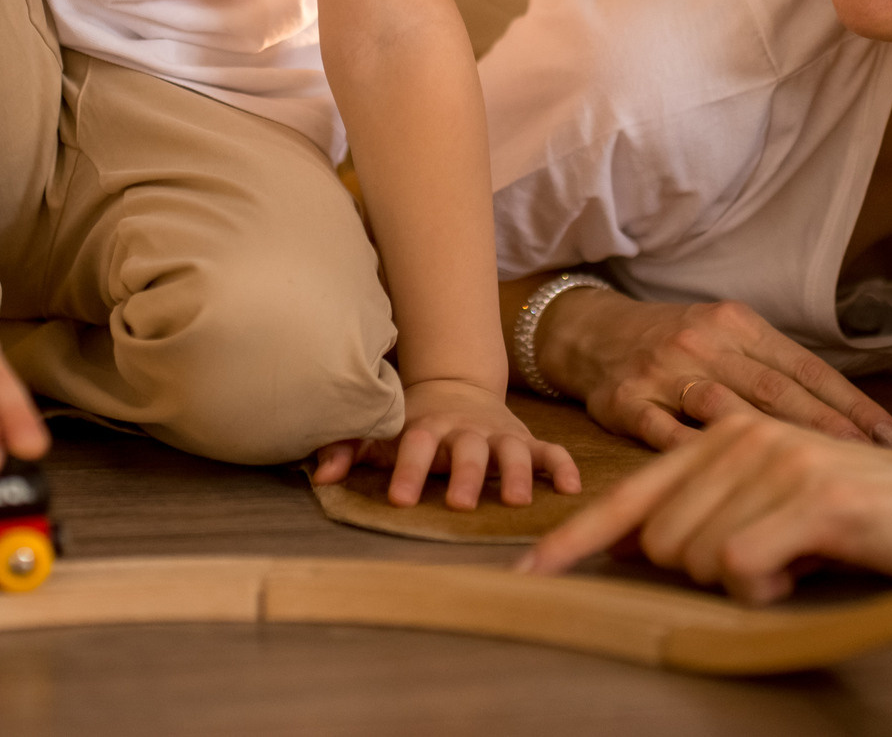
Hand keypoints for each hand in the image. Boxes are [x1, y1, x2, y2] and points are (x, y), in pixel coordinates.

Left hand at [308, 377, 584, 508]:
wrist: (455, 386)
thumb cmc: (412, 422)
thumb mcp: (381, 432)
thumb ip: (349, 449)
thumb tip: (321, 477)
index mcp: (428, 428)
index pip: (416, 446)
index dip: (409, 470)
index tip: (400, 499)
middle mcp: (466, 430)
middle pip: (468, 452)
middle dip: (466, 477)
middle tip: (461, 506)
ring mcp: (499, 434)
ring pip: (513, 451)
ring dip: (517, 474)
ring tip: (518, 501)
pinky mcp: (526, 440)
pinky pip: (550, 452)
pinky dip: (562, 466)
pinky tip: (571, 489)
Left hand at [515, 407, 891, 600]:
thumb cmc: (880, 519)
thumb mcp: (786, 508)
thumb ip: (719, 513)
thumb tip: (649, 550)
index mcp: (730, 436)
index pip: (633, 497)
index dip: (577, 541)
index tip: (531, 575)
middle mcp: (742, 436)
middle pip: (658, 540)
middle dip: (703, 575)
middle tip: (775, 563)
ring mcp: (775, 461)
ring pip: (693, 557)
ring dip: (745, 581)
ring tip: (802, 559)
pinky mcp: (811, 497)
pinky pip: (739, 568)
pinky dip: (768, 587)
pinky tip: (812, 566)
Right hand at [539, 290, 891, 452]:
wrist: (590, 331)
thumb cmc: (673, 342)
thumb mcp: (725, 336)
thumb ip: (771, 369)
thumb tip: (842, 417)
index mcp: (737, 324)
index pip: (805, 366)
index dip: (850, 402)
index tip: (890, 435)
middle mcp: (704, 342)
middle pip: (774, 390)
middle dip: (827, 429)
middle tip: (869, 462)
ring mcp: (663, 370)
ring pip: (726, 410)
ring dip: (772, 448)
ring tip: (813, 482)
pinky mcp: (625, 399)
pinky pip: (663, 433)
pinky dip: (697, 457)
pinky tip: (730, 484)